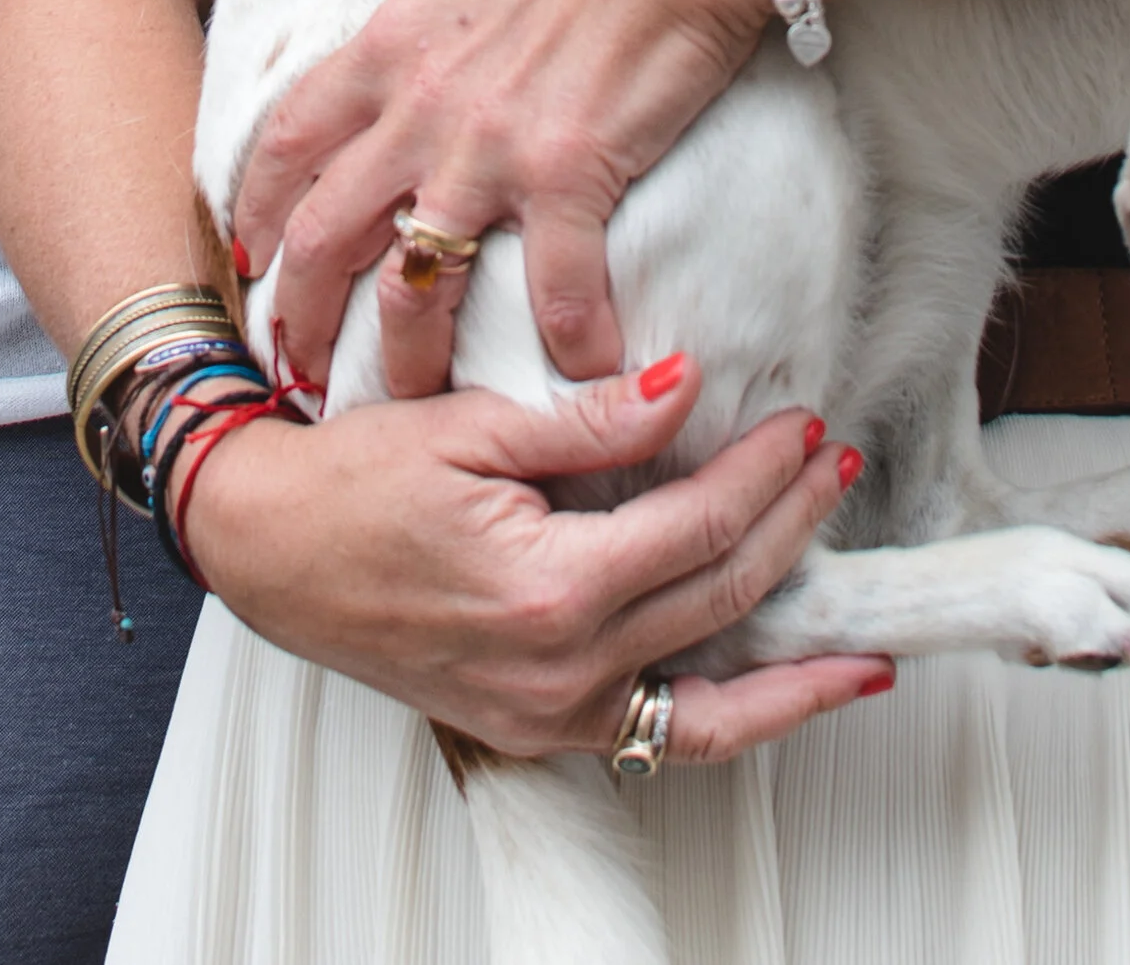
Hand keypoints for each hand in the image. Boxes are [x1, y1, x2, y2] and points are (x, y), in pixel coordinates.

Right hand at [185, 347, 889, 759]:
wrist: (270, 550)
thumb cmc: (352, 482)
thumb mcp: (470, 425)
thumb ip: (587, 419)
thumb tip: (682, 389)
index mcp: (547, 588)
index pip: (696, 525)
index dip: (762, 472)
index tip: (800, 424)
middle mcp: (560, 668)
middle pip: (719, 596)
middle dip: (791, 526)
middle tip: (834, 464)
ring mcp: (553, 711)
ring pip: (713, 692)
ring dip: (795, 649)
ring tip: (859, 622)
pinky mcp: (543, 726)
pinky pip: (669, 740)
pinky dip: (743, 721)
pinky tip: (796, 695)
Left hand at [239, 0, 769, 395]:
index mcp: (390, 41)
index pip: (288, 141)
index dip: (257, 210)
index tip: (250, 260)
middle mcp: (423, 106)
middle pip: (327, 232)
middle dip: (301, 312)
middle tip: (300, 367)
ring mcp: (491, 148)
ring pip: (416, 284)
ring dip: (407, 357)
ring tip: (412, 401)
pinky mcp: (572, 174)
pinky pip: (552, 289)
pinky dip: (565, 342)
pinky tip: (581, 372)